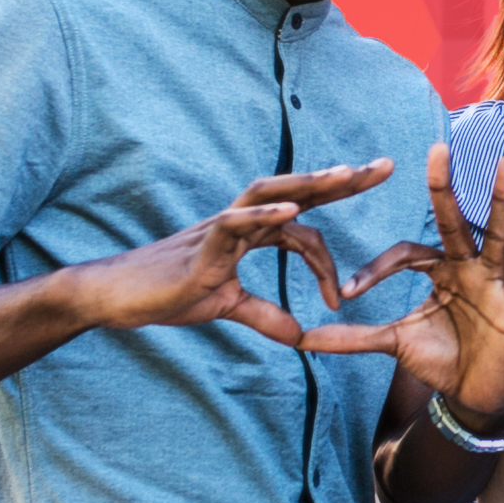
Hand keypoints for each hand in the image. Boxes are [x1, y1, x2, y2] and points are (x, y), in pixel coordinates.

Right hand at [66, 161, 397, 344]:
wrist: (117, 298)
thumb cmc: (168, 294)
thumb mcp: (228, 308)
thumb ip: (265, 316)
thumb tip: (299, 337)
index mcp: (251, 234)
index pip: (304, 225)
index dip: (329, 253)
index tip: (350, 291)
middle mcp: (241, 221)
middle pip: (299, 191)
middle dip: (342, 179)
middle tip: (386, 165)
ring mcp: (222, 226)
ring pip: (271, 192)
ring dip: (310, 182)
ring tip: (346, 174)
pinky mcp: (202, 242)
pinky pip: (236, 221)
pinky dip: (264, 214)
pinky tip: (292, 209)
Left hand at [299, 145, 503, 424]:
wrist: (474, 396)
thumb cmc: (440, 360)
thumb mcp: (393, 343)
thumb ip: (352, 336)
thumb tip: (302, 339)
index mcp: (439, 272)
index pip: (407, 254)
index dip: (376, 268)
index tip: (347, 291)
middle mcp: (468, 268)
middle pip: (455, 222)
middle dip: (445, 188)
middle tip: (437, 148)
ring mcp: (495, 282)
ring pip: (498, 234)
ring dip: (501, 200)